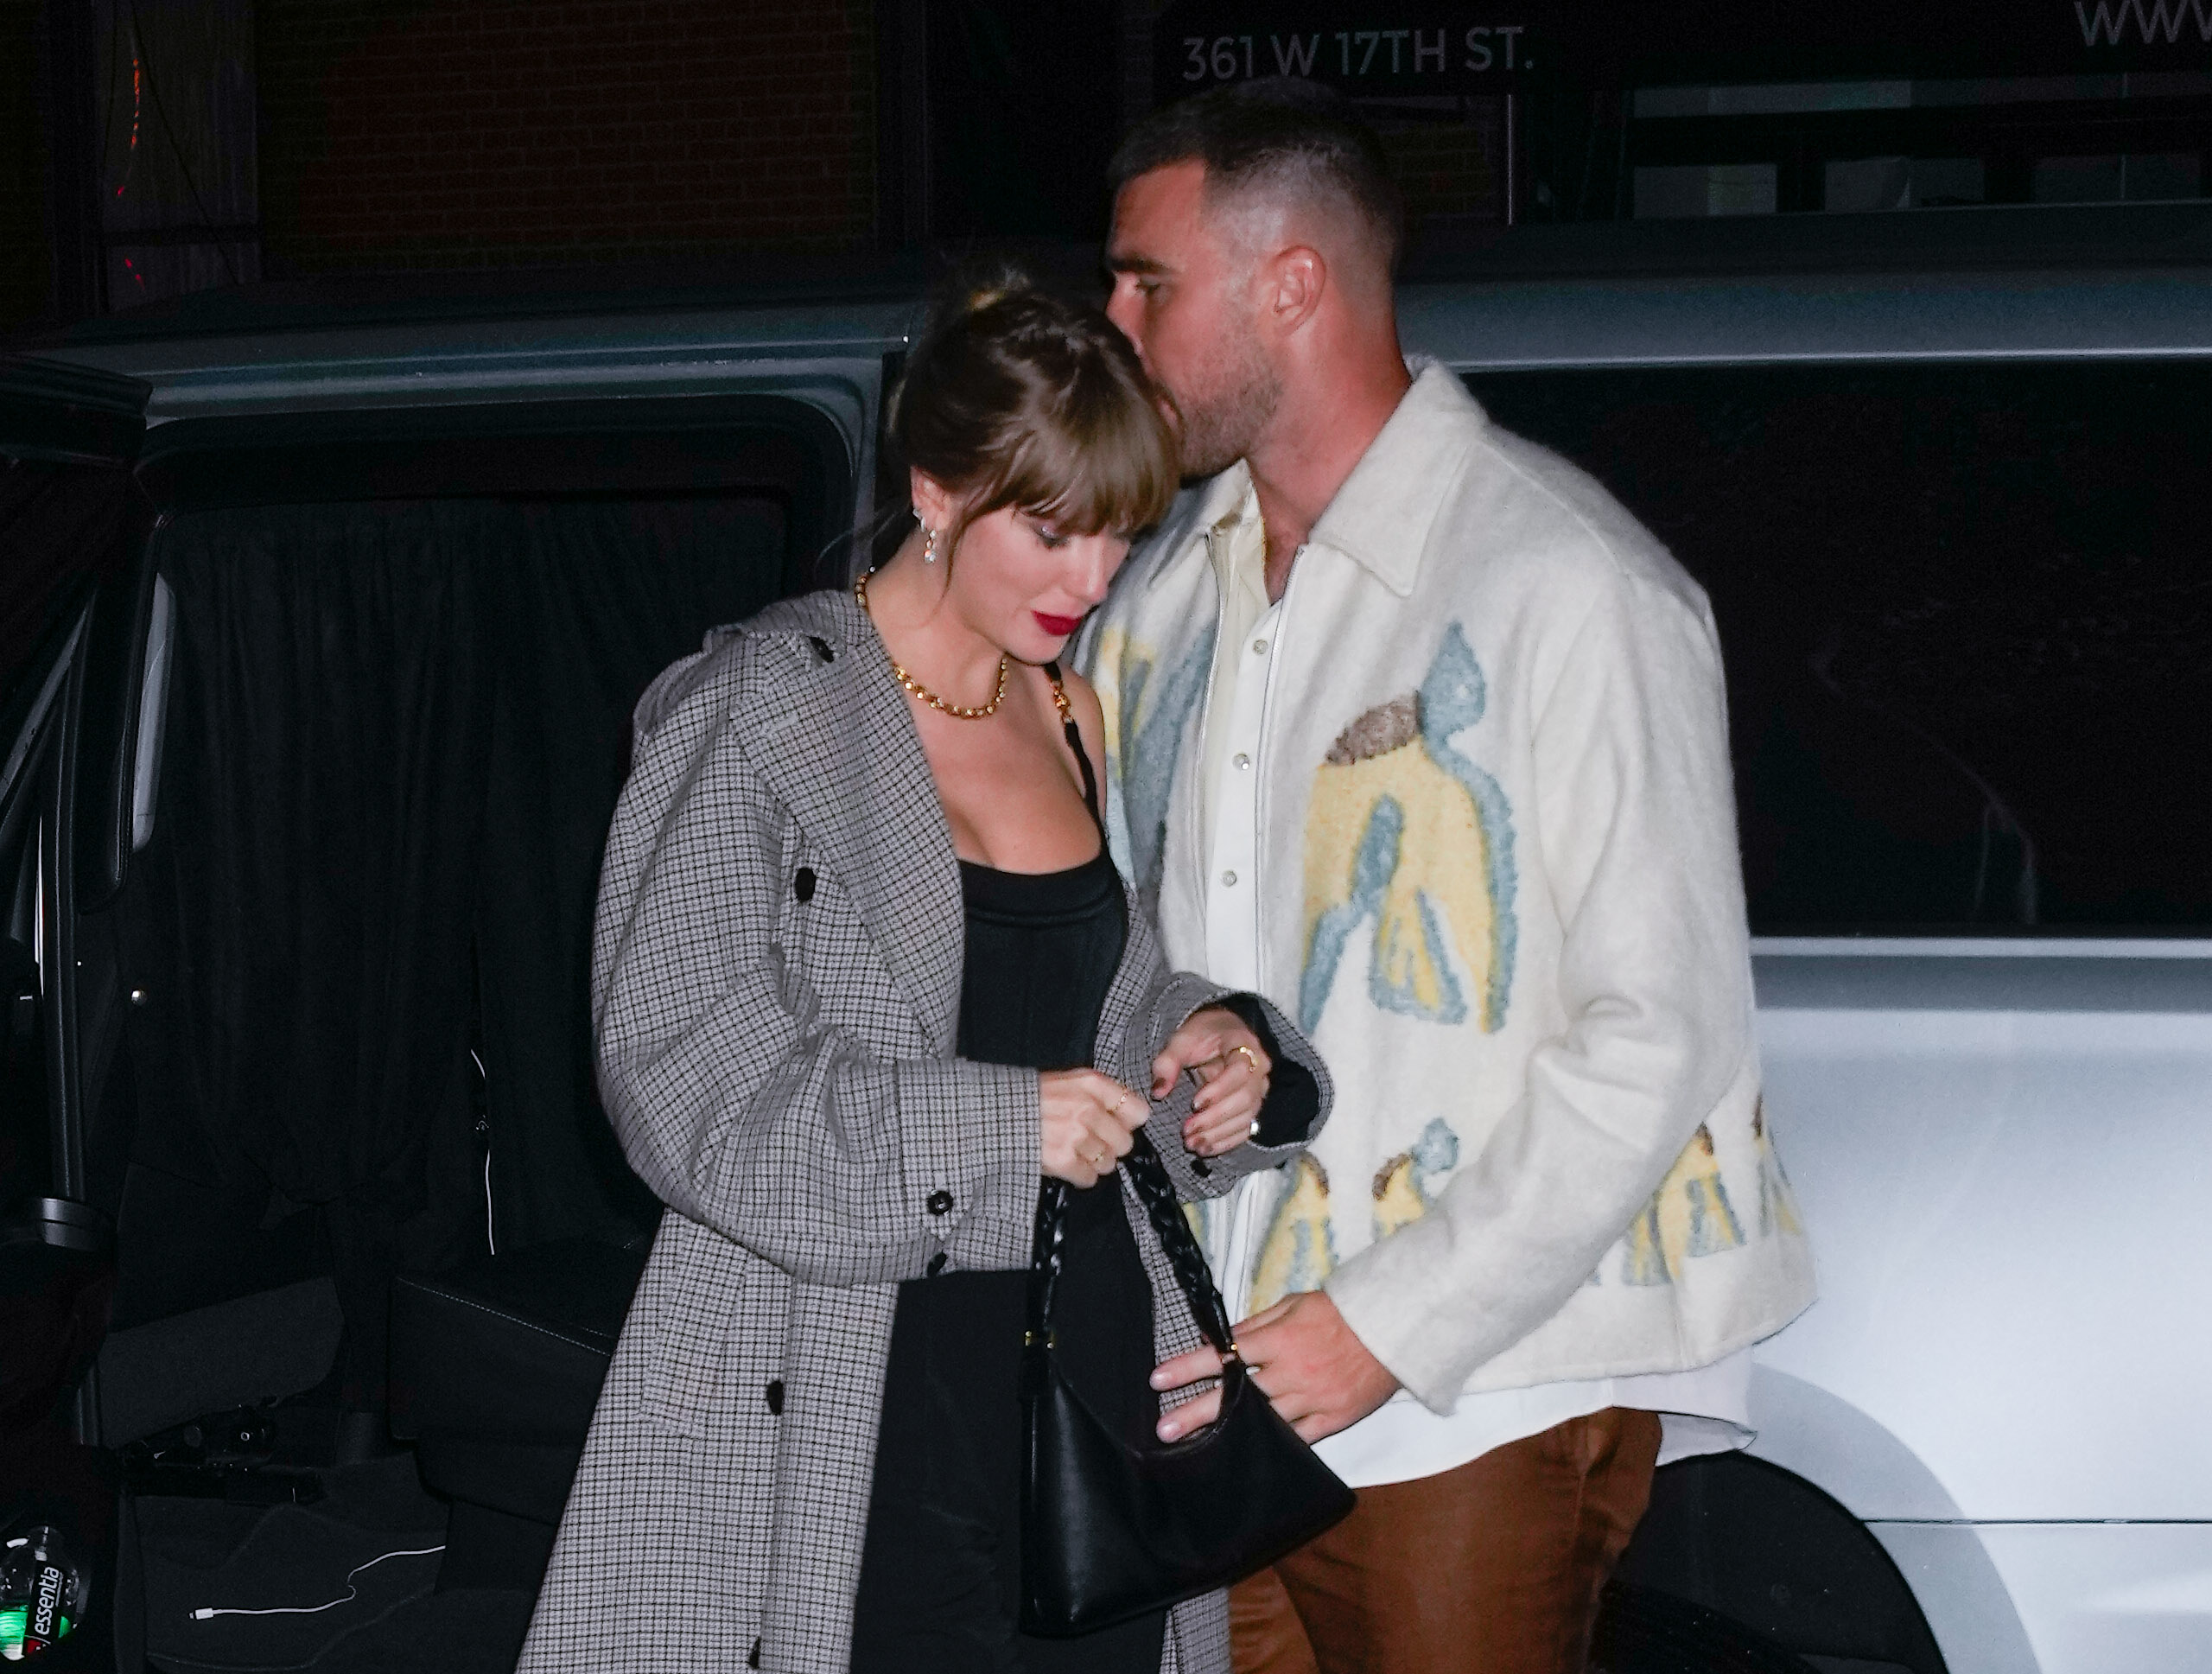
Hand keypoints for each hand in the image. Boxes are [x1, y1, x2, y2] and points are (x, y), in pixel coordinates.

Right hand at [1039, 1069, 1147, 1187]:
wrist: (996, 1114)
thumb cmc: (1032, 1099)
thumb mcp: (1069, 1082)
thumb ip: (1102, 1095)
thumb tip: (1132, 1119)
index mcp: (1092, 1084)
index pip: (1138, 1111)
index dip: (1127, 1123)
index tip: (1115, 1126)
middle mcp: (1087, 1107)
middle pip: (1125, 1142)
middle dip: (1109, 1146)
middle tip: (1089, 1142)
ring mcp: (1076, 1134)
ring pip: (1109, 1163)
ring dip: (1093, 1162)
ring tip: (1073, 1151)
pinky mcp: (1063, 1159)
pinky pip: (1090, 1178)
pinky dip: (1079, 1176)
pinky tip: (1066, 1163)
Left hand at [1150, 1290, 1398, 1443]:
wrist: (1391, 1329)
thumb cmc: (1338, 1312)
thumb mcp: (1293, 1306)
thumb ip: (1256, 1326)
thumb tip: (1222, 1341)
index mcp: (1279, 1341)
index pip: (1223, 1355)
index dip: (1188, 1367)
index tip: (1158, 1379)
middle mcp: (1291, 1373)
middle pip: (1235, 1397)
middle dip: (1196, 1414)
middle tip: (1162, 1430)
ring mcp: (1312, 1400)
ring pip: (1262, 1423)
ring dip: (1227, 1435)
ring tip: (1195, 1449)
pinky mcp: (1332, 1418)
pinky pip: (1297, 1438)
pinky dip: (1271, 1445)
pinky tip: (1245, 1455)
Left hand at [1152, 1007, 1271, 1157]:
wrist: (1220, 1032)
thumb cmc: (1202, 1034)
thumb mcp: (1182, 1039)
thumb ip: (1168, 1062)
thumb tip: (1159, 1092)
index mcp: (1244, 1045)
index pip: (1240, 1071)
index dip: (1219, 1090)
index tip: (1194, 1103)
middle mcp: (1259, 1069)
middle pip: (1245, 1099)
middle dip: (1215, 1118)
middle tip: (1187, 1130)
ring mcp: (1259, 1090)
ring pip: (1246, 1117)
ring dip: (1219, 1134)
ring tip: (1192, 1144)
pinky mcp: (1252, 1107)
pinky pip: (1246, 1128)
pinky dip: (1227, 1141)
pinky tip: (1206, 1149)